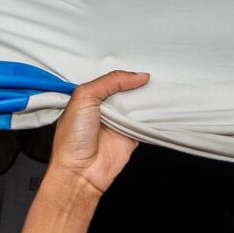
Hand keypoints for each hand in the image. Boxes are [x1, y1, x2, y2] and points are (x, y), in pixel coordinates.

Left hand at [49, 69, 149, 191]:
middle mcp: (105, 108)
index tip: (139, 60)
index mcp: (90, 97)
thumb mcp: (84, 97)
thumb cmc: (72, 139)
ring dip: (147, 96)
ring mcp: (119, 121)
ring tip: (159, 83)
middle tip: (151, 71)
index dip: (123, 71)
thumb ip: (110, 82)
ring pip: (139, 102)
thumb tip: (137, 76)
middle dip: (138, 81)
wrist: (81, 172)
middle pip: (127, 88)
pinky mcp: (133, 134)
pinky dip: (154, 113)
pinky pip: (147, 120)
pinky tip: (161, 102)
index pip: (110, 78)